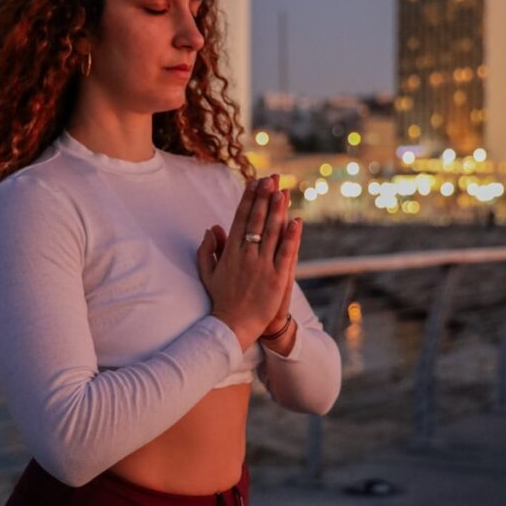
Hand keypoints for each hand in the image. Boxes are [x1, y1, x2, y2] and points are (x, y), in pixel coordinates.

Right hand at [196, 173, 302, 350]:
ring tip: (283, 191)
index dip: (248, 199)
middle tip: (271, 178)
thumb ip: (208, 250)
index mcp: (230, 252)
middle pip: (257, 220)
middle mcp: (246, 255)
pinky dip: (292, 236)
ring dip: (278, 210)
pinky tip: (297, 221)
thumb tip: (212, 228)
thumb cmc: (220, 299)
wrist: (233, 326)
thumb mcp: (208, 273)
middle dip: (264, 197)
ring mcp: (262, 266)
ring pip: (272, 232)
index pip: (240, 219)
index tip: (254, 183)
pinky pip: (286, 253)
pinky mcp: (277, 278)